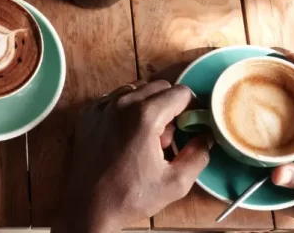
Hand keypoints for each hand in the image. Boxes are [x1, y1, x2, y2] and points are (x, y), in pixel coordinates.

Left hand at [54, 81, 211, 232]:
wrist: (89, 206)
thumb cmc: (131, 196)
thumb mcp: (176, 182)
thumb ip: (198, 155)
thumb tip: (206, 137)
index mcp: (145, 116)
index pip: (181, 93)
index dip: (192, 107)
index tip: (192, 124)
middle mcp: (121, 103)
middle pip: (159, 87)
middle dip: (170, 106)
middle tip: (168, 137)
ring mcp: (101, 106)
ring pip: (135, 90)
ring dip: (148, 106)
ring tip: (146, 138)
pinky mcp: (87, 114)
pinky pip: (113, 99)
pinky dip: (125, 110)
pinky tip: (126, 135)